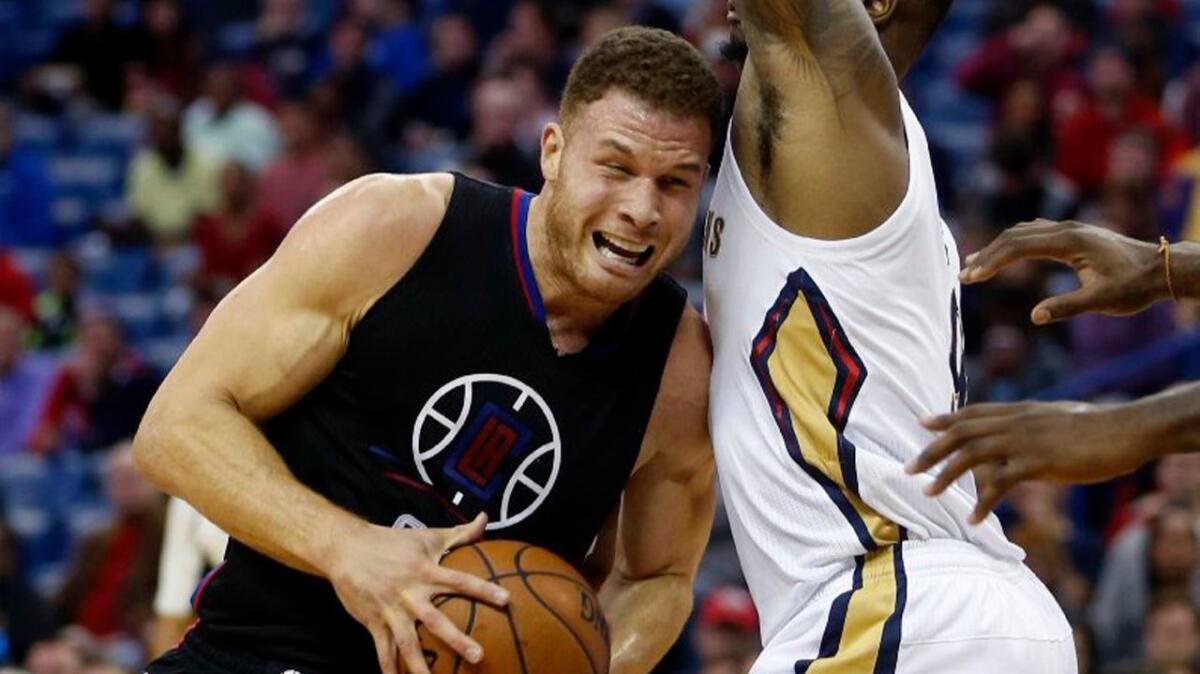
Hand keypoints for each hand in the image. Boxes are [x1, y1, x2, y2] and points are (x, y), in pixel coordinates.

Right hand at [325, 513, 509, 673]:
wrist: (346, 548)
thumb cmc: (391, 542)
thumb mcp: (426, 536)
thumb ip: (459, 533)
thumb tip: (485, 519)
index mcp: (425, 571)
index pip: (460, 580)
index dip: (483, 589)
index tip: (506, 600)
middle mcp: (409, 593)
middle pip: (436, 620)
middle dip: (457, 639)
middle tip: (478, 655)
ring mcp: (391, 610)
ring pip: (408, 643)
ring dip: (420, 666)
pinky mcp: (374, 622)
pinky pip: (383, 650)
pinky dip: (388, 668)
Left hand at [906, 402, 1149, 523]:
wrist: (1125, 430)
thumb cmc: (1096, 427)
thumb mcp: (1055, 418)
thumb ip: (1031, 424)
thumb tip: (1020, 432)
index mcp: (1019, 411)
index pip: (973, 412)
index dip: (945, 418)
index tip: (923, 424)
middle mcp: (1015, 422)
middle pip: (961, 433)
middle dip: (932, 451)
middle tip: (909, 468)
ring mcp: (1024, 441)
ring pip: (971, 455)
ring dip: (946, 475)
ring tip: (929, 493)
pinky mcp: (1038, 463)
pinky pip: (1001, 483)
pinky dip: (984, 502)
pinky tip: (975, 518)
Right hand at [960, 219, 1164, 323]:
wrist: (1161, 269)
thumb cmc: (1133, 287)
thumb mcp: (1101, 301)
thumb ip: (1067, 307)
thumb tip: (1035, 317)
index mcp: (1069, 242)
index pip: (1018, 246)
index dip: (991, 262)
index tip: (970, 278)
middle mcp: (1067, 229)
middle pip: (1014, 235)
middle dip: (987, 255)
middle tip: (963, 275)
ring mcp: (1070, 229)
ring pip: (1023, 232)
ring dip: (997, 247)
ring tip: (975, 264)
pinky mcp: (1074, 235)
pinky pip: (1035, 232)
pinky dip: (1014, 243)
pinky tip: (1006, 253)